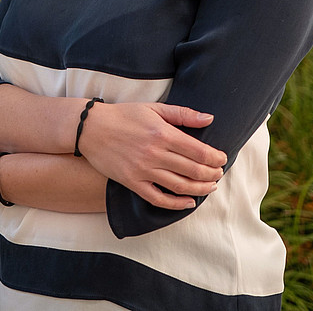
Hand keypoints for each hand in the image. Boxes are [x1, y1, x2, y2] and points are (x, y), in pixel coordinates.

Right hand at [77, 102, 226, 209]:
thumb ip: (182, 114)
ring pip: (180, 186)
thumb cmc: (124, 115)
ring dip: (200, 189)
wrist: (90, 128)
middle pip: (194, 170)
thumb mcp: (154, 108)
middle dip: (212, 174)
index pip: (199, 151)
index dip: (215, 158)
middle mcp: (155, 154)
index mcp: (162, 133)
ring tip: (210, 187)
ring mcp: (143, 170)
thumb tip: (209, 118)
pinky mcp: (132, 182)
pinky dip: (177, 204)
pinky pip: (158, 199)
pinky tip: (189, 202)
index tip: (222, 159)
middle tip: (218, 174)